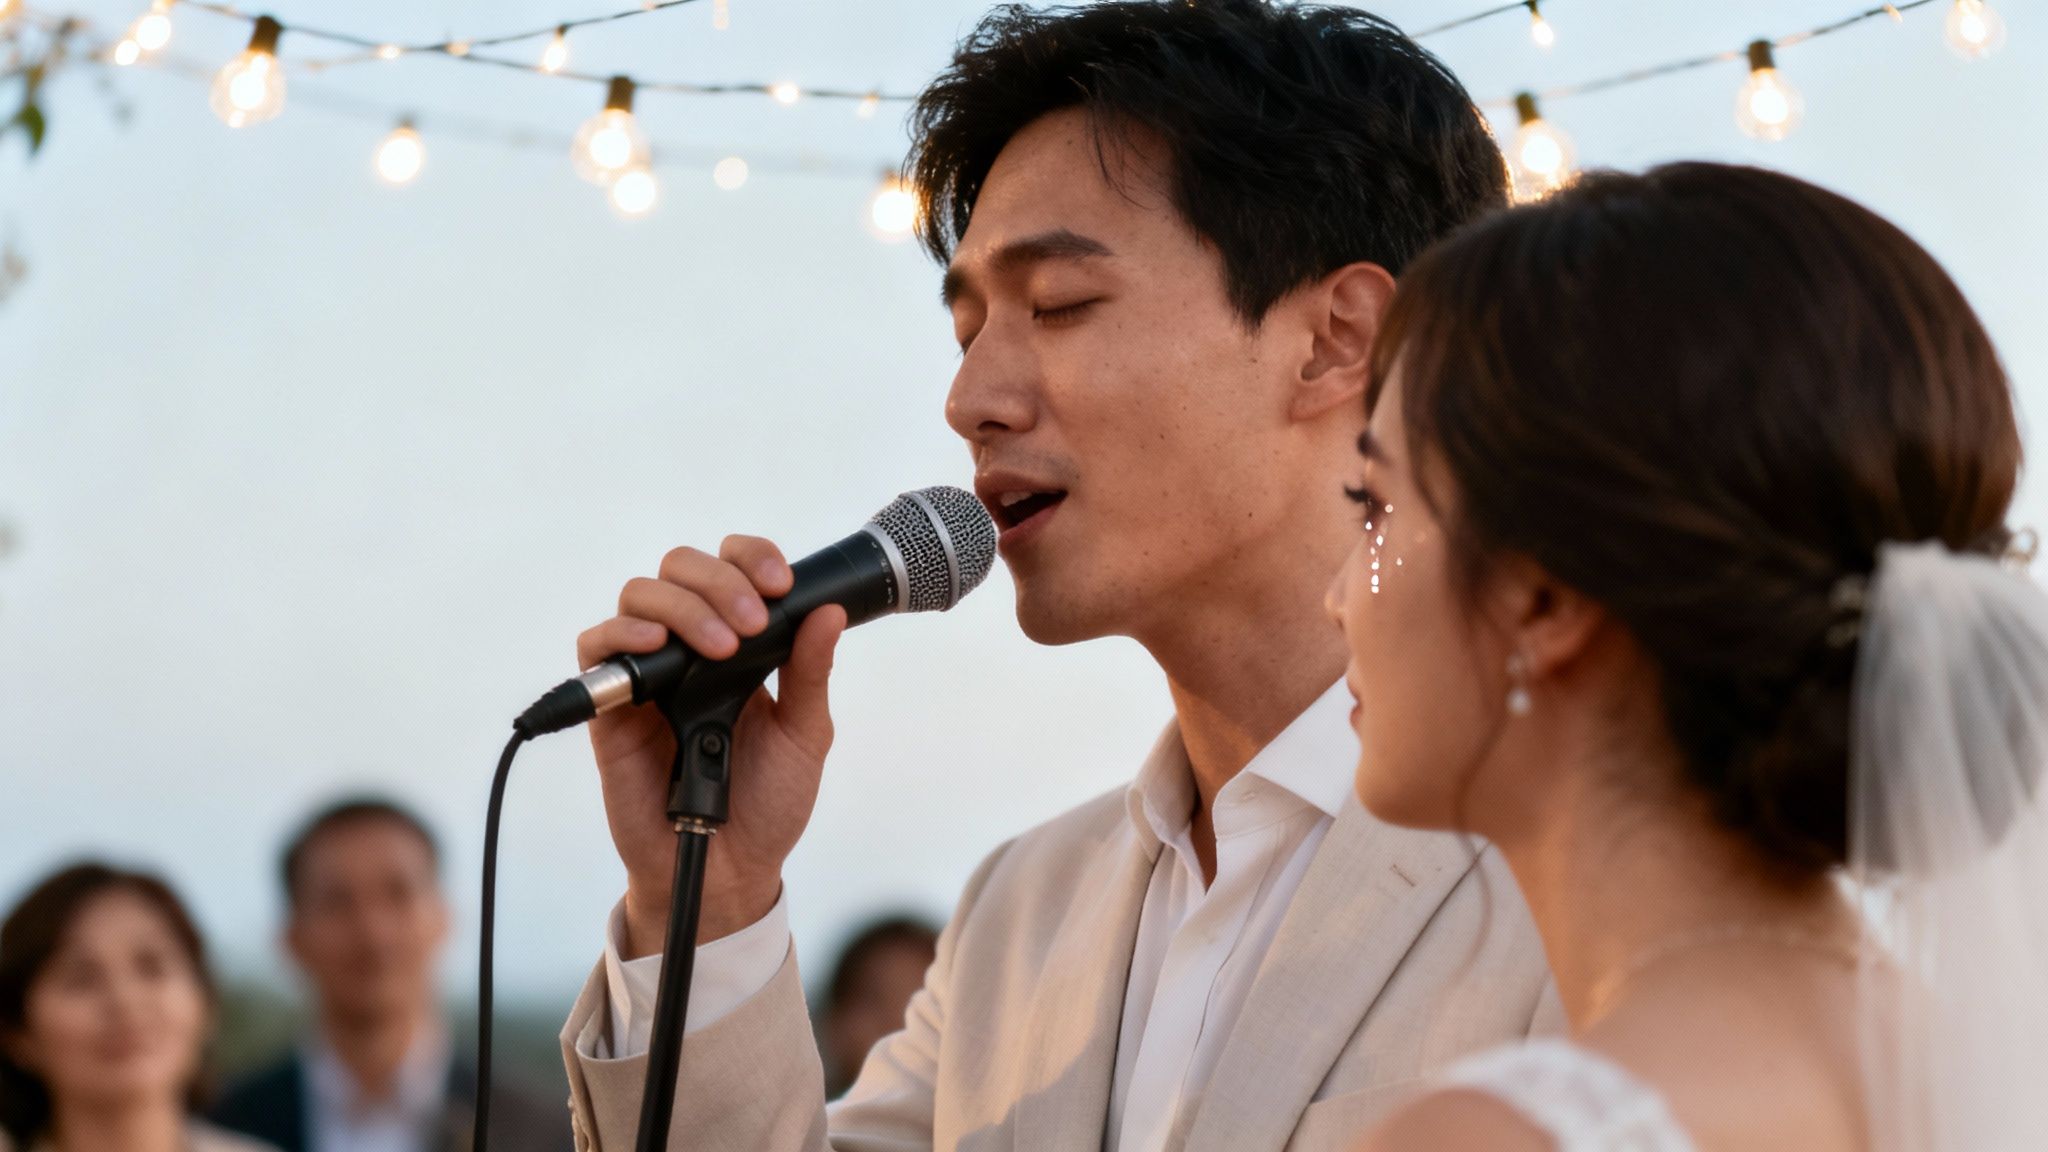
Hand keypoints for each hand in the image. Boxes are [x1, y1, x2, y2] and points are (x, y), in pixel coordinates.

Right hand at [576, 536, 845, 956]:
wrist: (729, 870)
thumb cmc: (768, 805)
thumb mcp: (804, 736)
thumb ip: (811, 674)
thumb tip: (828, 612)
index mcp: (740, 645)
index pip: (733, 570)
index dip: (751, 558)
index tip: (781, 583)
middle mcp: (689, 647)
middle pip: (680, 568)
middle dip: (719, 581)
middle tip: (752, 623)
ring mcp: (648, 673)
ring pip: (639, 595)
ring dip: (681, 606)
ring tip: (719, 645)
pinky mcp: (611, 707)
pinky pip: (595, 648)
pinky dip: (623, 636)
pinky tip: (658, 648)